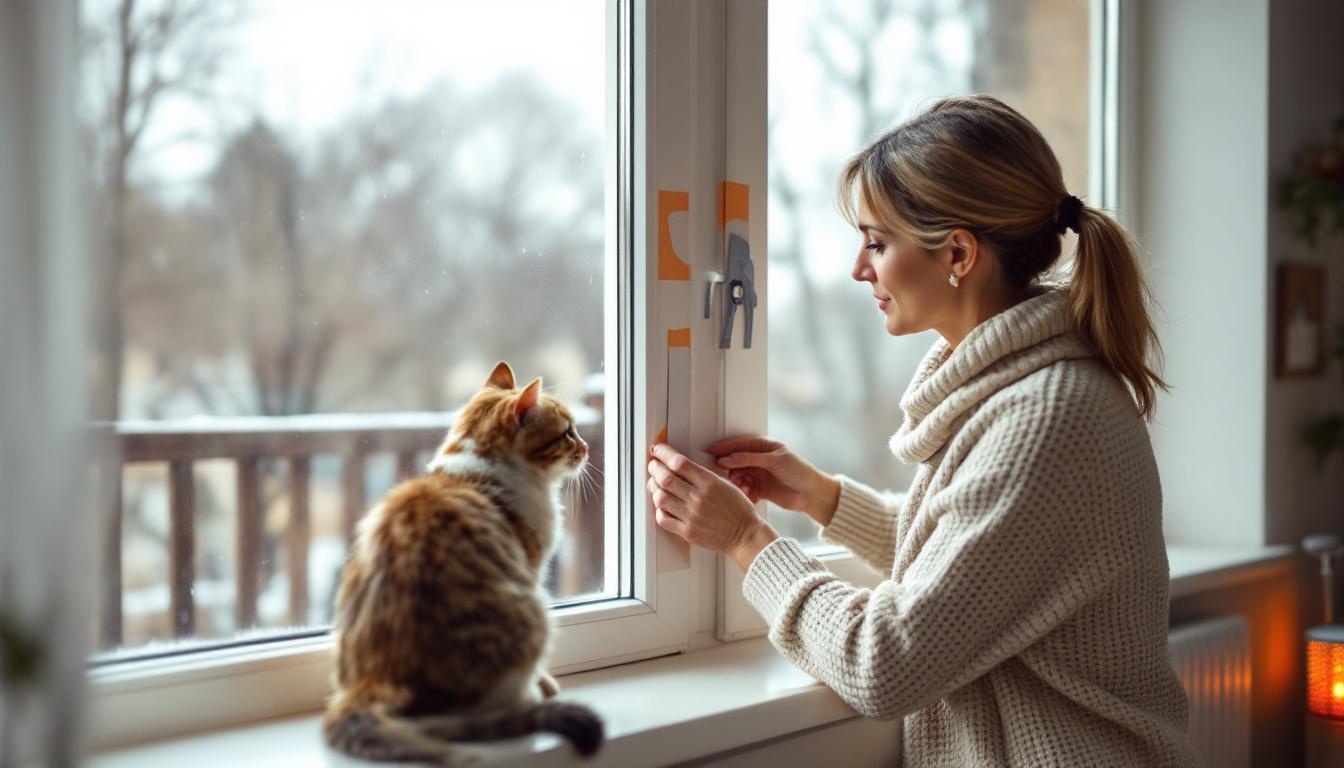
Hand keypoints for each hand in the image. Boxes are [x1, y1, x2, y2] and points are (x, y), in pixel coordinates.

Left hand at [647, 443, 778, 570]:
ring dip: (654, 488)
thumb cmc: (738, 510)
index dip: (664, 453)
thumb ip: (704, 474)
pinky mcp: (688, 532)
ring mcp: (692, 516)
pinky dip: (659, 510)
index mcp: (710, 483)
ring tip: (655, 484)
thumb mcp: (726, 483)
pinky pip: (663, 519)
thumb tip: (681, 465)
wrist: (746, 535)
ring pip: (661, 498)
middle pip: (665, 478)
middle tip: (653, 466)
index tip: (658, 450)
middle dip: (654, 468)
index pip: (680, 463)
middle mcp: (699, 499)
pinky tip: (662, 505)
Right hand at [705, 436, 840, 526]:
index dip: (723, 448)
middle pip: (734, 462)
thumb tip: (728, 458)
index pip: (737, 444)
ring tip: (743, 487)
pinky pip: (744, 490)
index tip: (710, 452)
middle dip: (729, 469)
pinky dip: (744, 493)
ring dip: (737, 483)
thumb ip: (750, 458)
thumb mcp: (775, 460)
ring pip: (737, 477)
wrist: (812, 494)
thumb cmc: (800, 472)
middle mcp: (758, 460)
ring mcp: (757, 475)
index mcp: (762, 447)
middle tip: (728, 476)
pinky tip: (749, 495)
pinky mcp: (758, 490)